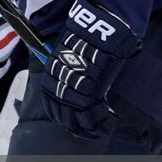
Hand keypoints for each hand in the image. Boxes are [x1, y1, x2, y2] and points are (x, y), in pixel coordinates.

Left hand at [40, 0, 140, 137]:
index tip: (75, 124)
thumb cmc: (82, 41)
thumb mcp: (65, 56)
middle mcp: (58, 89)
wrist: (95, 31)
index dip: (64, 119)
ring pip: (79, 122)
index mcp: (49, 80)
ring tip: (103, 126)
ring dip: (92, 128)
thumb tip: (69, 82)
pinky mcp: (90, 93)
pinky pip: (94, 117)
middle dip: (79, 128)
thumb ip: (64, 73)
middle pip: (65, 120)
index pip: (52, 109)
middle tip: (92, 130)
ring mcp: (73, 92)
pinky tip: (112, 118)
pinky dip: (104, 122)